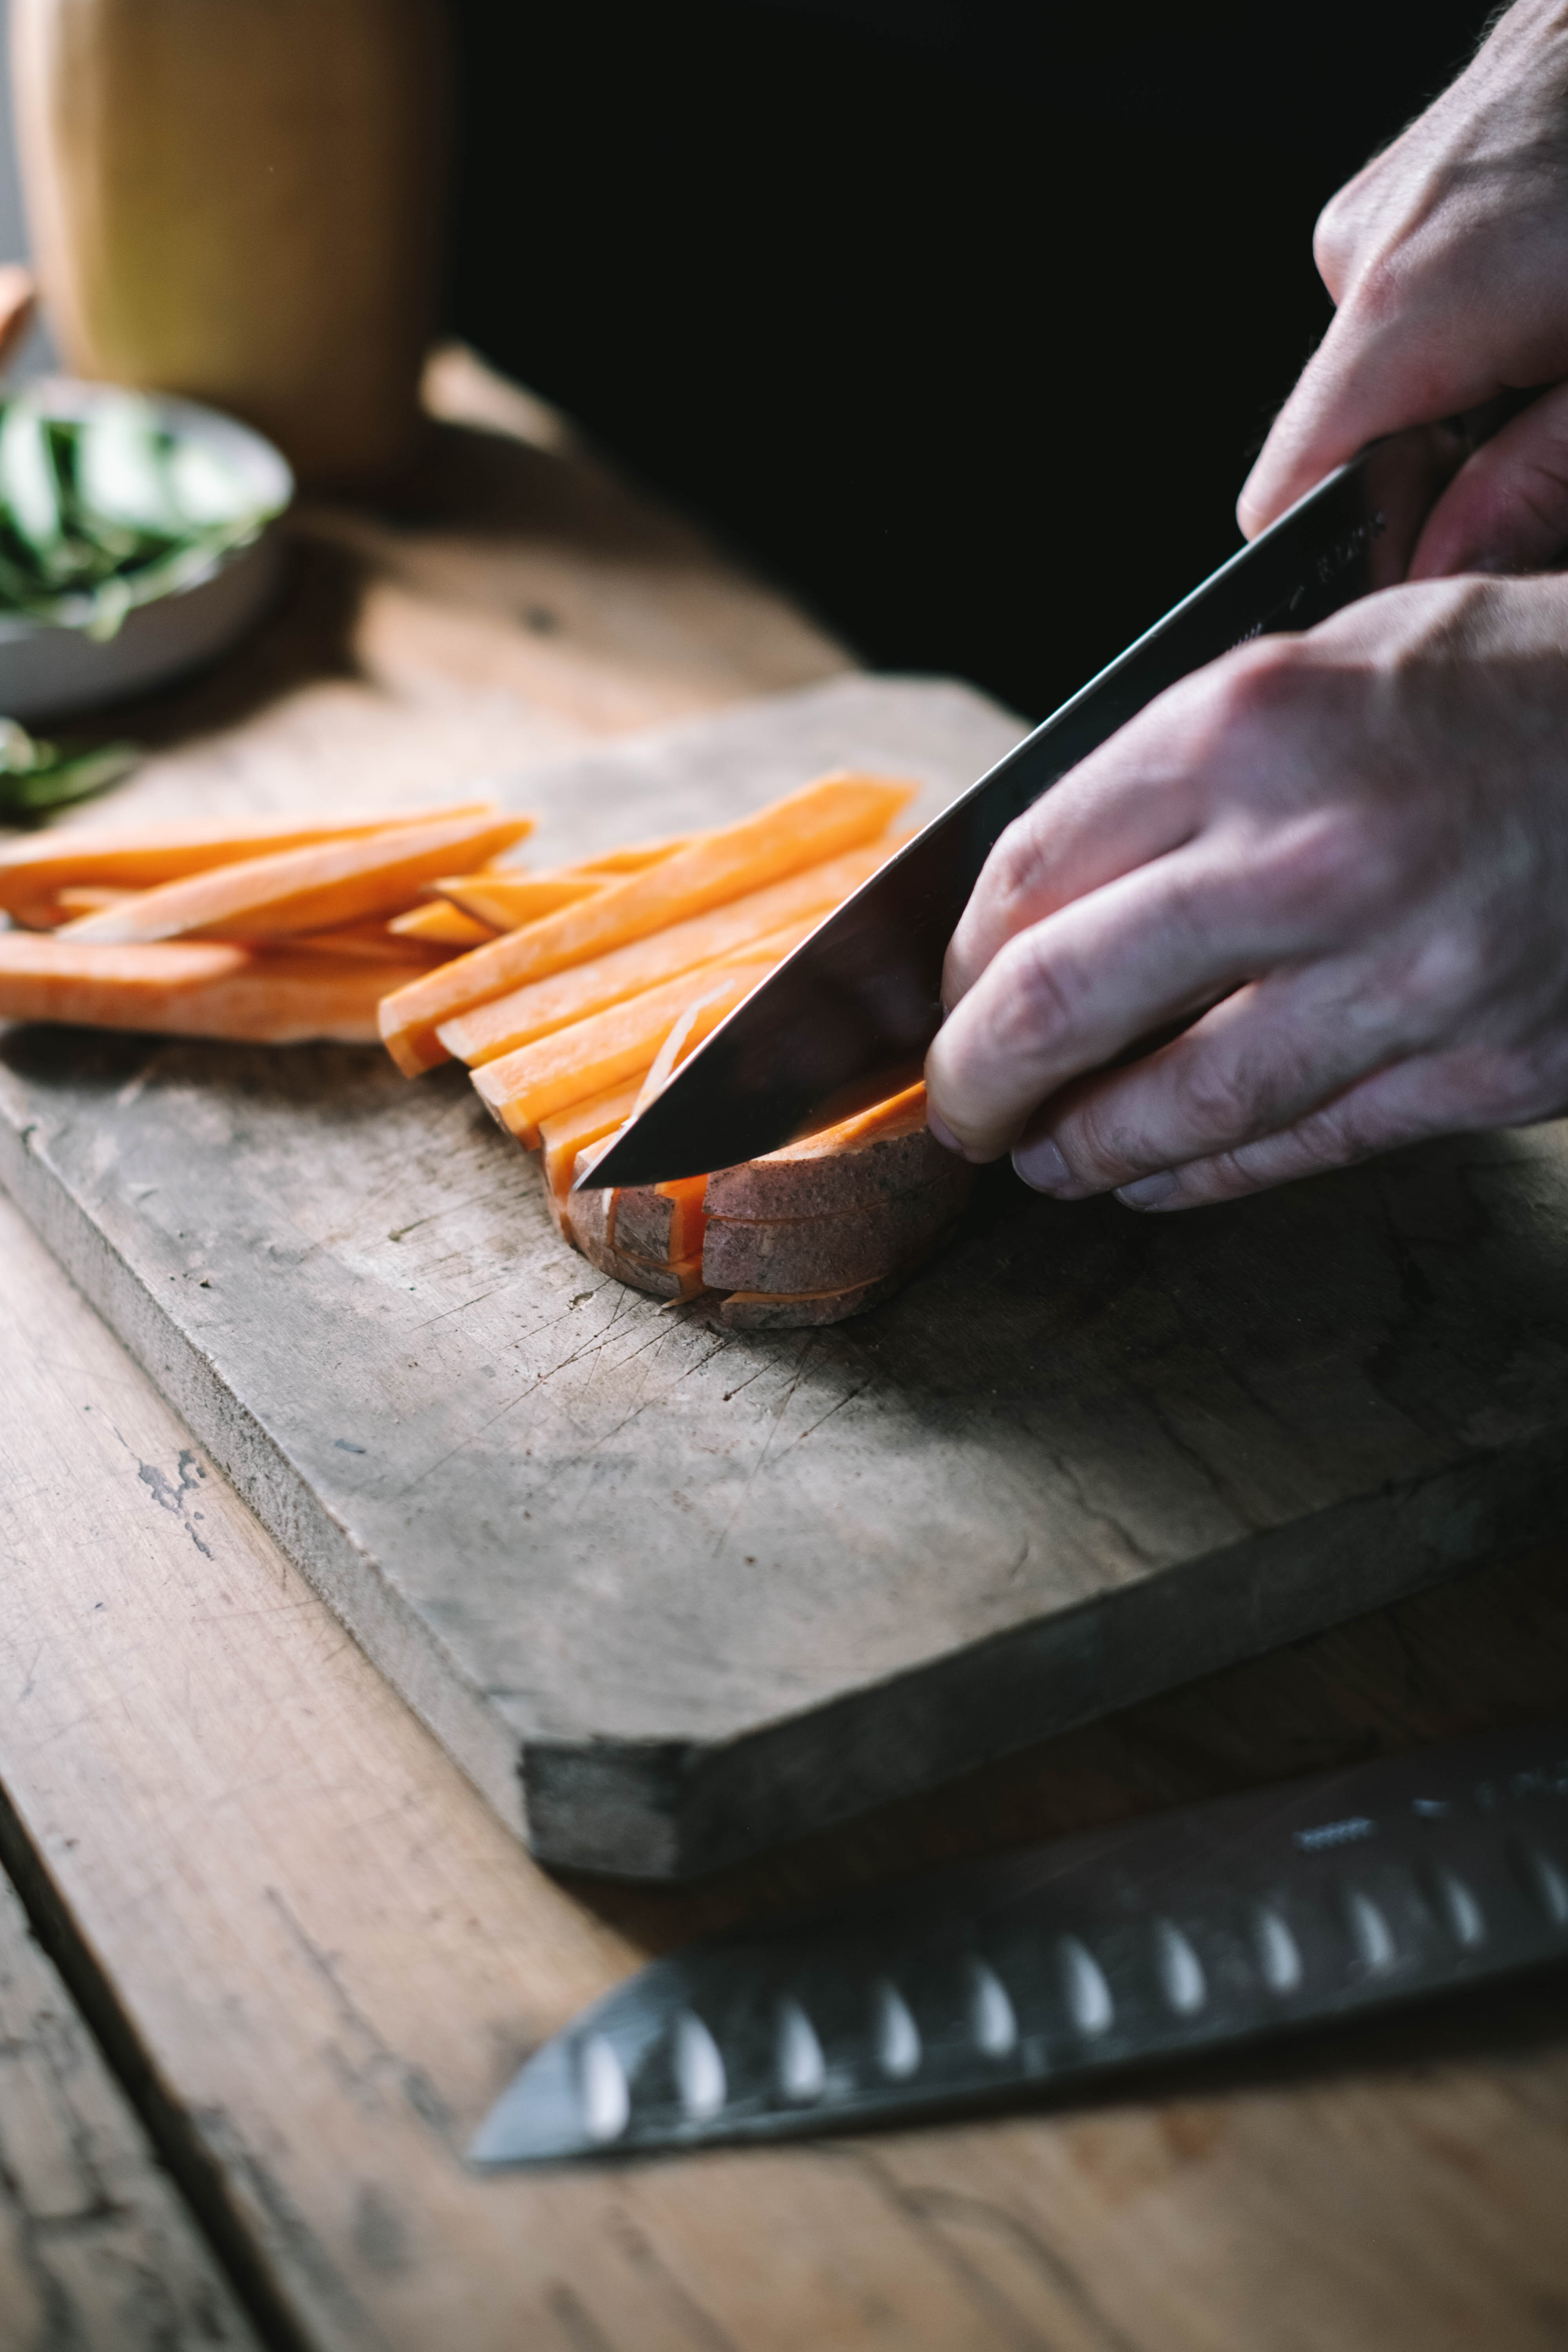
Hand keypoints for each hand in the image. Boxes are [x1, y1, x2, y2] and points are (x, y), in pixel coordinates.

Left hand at [925, 573, 1567, 1208]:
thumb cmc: (1529, 686)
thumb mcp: (1350, 646)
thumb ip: (1199, 749)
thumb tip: (1065, 865)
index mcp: (1254, 725)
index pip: (1030, 868)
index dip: (961, 954)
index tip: (950, 988)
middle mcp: (1312, 853)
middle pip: (1062, 999)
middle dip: (977, 1074)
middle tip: (956, 1103)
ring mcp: (1403, 974)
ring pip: (1174, 1103)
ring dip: (1076, 1147)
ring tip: (1037, 1159)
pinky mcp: (1480, 1065)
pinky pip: (1296, 1147)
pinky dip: (1198, 1177)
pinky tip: (1149, 1181)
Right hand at [1239, 0, 1567, 577]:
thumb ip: (1538, 486)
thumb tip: (1444, 577)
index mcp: (1411, 299)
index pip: (1287, 498)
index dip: (1365, 559)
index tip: (1449, 576)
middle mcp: (1381, 230)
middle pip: (1355, 427)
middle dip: (1457, 465)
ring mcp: (1416, 169)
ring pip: (1410, 351)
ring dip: (1497, 381)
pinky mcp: (1463, 130)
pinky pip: (1449, 265)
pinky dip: (1517, 300)